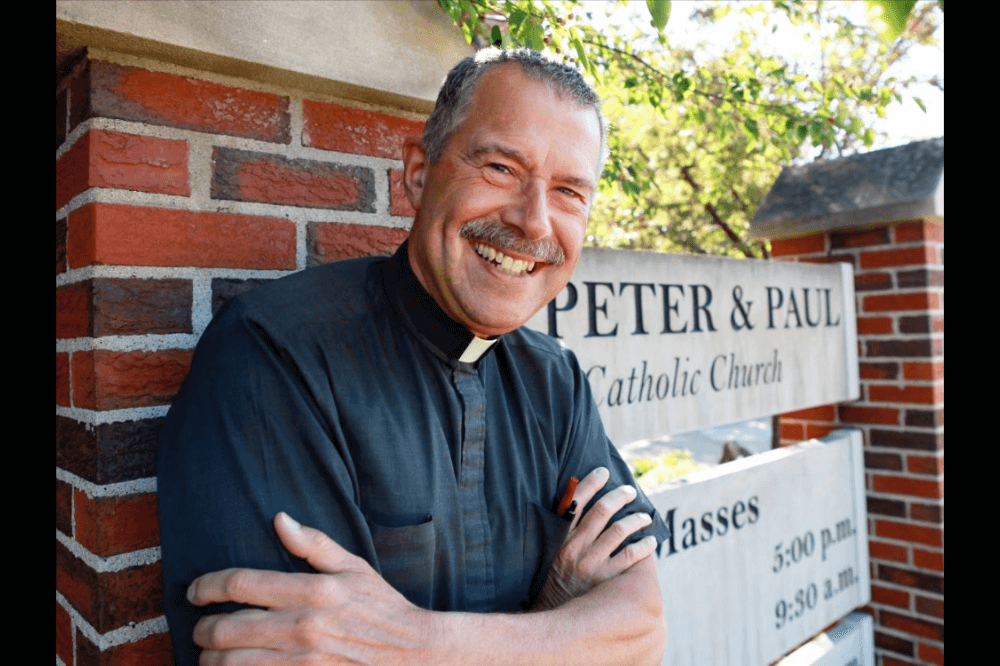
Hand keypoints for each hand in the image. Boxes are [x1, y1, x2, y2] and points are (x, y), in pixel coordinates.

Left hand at [187, 512, 429, 664]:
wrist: (410, 651)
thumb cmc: (380, 606)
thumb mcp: (353, 566)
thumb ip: (313, 544)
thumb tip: (280, 520)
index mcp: (310, 592)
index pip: (241, 585)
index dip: (208, 586)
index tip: (196, 590)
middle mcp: (300, 627)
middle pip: (227, 629)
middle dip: (202, 629)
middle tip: (200, 626)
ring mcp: (300, 660)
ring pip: (232, 663)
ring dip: (211, 659)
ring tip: (210, 652)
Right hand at [532, 467, 657, 610]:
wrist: (553, 619)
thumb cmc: (554, 583)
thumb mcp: (552, 555)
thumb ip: (566, 534)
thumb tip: (582, 508)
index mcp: (561, 538)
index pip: (576, 502)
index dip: (590, 483)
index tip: (603, 471)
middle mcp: (576, 548)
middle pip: (602, 511)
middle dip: (619, 496)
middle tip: (630, 491)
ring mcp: (592, 564)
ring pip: (620, 531)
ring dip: (636, 519)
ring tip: (644, 516)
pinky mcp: (606, 581)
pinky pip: (631, 558)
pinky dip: (644, 547)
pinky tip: (651, 542)